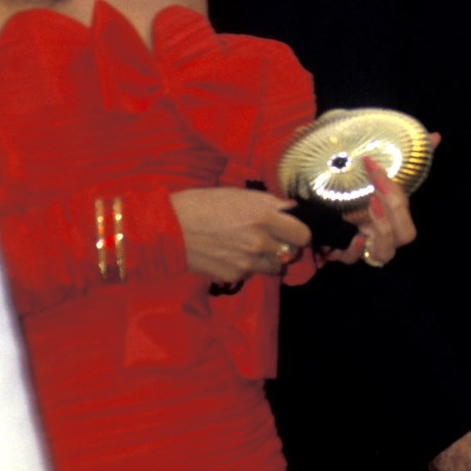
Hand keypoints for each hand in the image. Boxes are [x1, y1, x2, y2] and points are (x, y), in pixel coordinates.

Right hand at [171, 187, 311, 283]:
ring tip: (252, 248)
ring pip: (274, 268)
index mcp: (264, 217)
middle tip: (274, 239)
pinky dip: (248, 267)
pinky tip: (233, 255)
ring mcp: (246, 262)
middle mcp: (259, 242)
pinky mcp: (233, 276)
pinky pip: (251, 274)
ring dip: (269, 260)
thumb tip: (292, 208)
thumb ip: (270, 203)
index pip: (303, 235)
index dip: (299, 233)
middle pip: (291, 254)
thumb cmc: (202, 204)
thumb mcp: (239, 195)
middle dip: (286, 247)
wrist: (168, 228)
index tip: (292, 230)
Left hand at [325, 142, 426, 266]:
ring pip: (385, 252)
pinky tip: (352, 237)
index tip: (373, 165)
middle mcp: (384, 234)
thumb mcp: (373, 174)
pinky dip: (353, 251)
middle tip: (376, 184)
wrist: (324, 214)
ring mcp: (366, 246)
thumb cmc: (356, 192)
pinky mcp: (343, 254)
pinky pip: (352, 260)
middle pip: (405, 233)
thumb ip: (405, 158)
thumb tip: (436, 136)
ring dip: (383, 230)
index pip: (405, 207)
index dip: (396, 190)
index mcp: (394, 215)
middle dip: (396, 208)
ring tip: (372, 205)